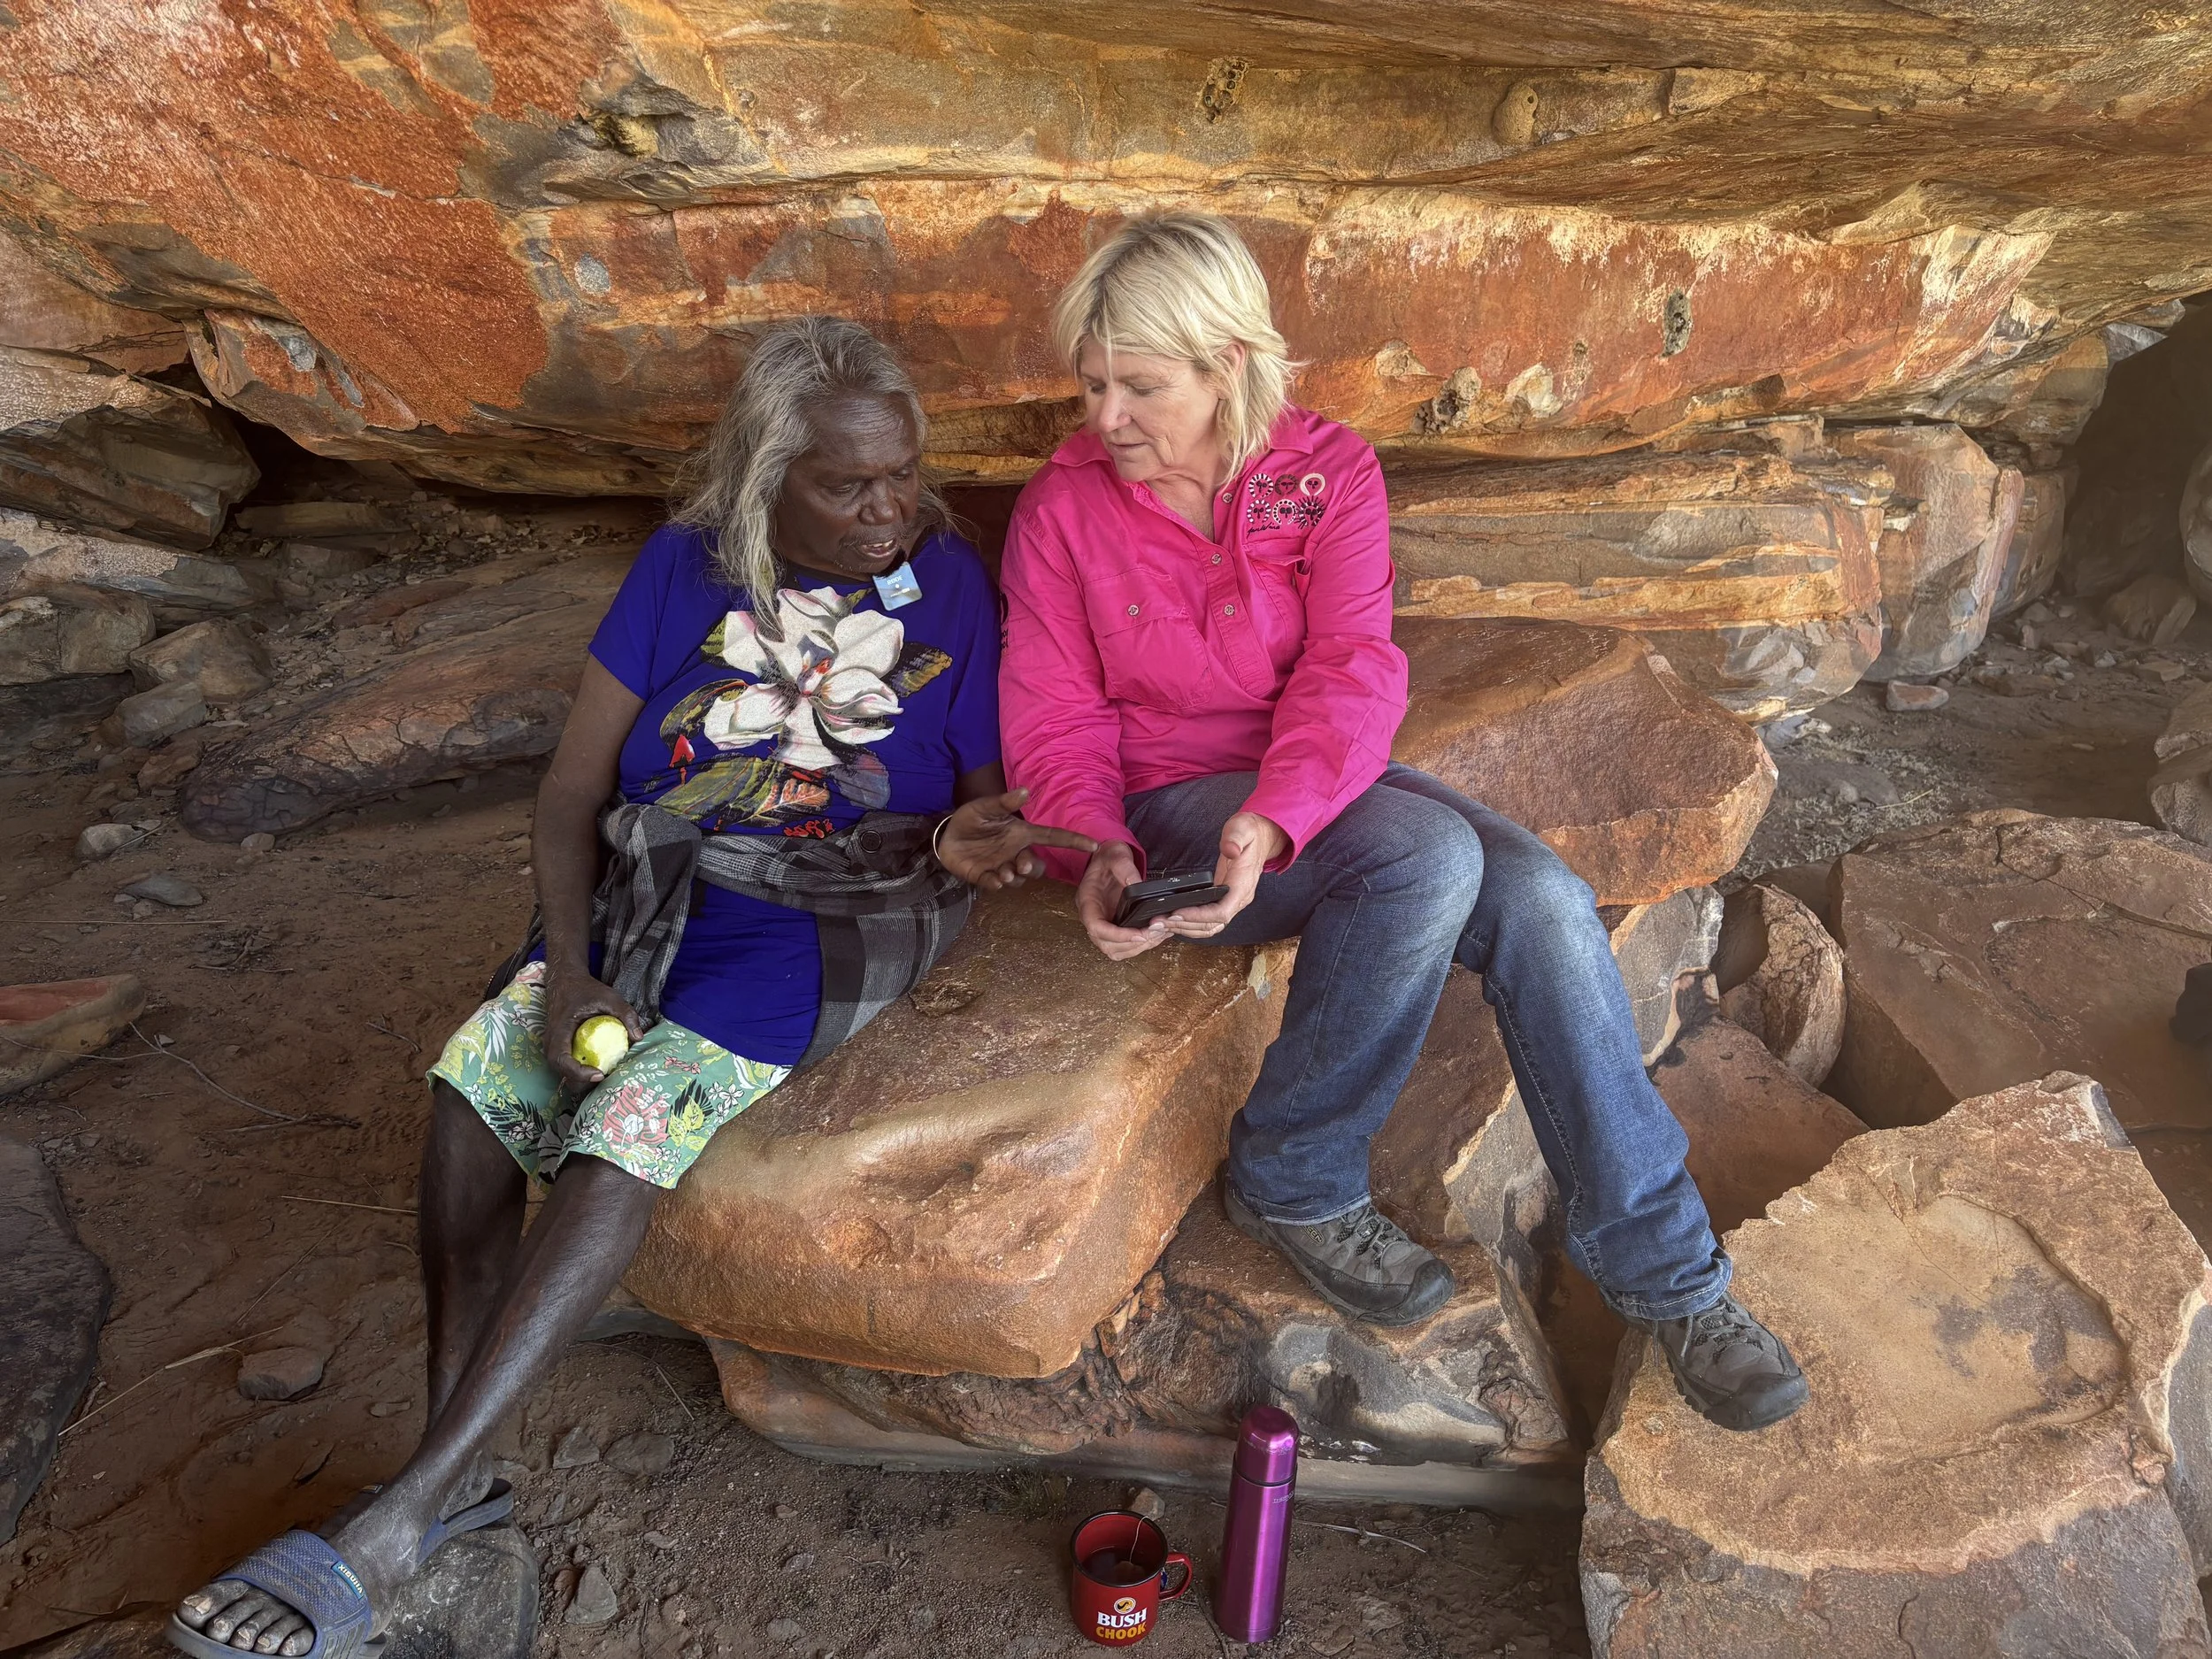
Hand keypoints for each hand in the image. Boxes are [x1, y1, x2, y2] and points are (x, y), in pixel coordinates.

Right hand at [542, 966, 646, 1091]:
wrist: (565, 982)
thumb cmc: (585, 989)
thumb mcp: (609, 996)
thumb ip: (625, 1014)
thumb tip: (638, 1037)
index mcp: (559, 1030)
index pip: (560, 1060)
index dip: (578, 1072)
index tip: (599, 1073)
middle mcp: (552, 1042)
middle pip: (561, 1072)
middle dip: (582, 1082)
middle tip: (606, 1078)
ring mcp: (553, 1046)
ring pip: (563, 1073)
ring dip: (581, 1080)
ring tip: (605, 1075)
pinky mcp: (560, 1048)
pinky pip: (567, 1066)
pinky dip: (581, 1072)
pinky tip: (599, 1068)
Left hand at [934, 788, 1099, 889]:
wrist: (946, 836)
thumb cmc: (971, 819)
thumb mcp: (986, 806)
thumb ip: (1005, 802)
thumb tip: (1025, 790)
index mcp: (1022, 834)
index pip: (1053, 838)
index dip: (1073, 841)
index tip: (1094, 845)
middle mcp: (1016, 852)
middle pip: (1037, 866)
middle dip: (1033, 868)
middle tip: (1022, 864)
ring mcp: (1002, 866)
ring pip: (1019, 879)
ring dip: (1014, 877)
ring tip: (1003, 873)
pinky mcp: (985, 877)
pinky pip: (996, 885)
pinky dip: (996, 884)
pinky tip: (993, 879)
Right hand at [1075, 841, 1173, 960]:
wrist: (1108, 859)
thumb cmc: (1109, 858)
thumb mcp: (1117, 856)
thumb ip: (1126, 869)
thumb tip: (1139, 886)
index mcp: (1087, 901)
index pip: (1096, 928)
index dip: (1117, 936)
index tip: (1140, 935)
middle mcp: (1092, 917)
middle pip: (1106, 944)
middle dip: (1133, 944)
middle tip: (1156, 933)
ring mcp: (1103, 924)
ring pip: (1115, 950)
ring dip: (1138, 948)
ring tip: (1158, 935)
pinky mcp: (1113, 927)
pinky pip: (1123, 946)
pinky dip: (1139, 946)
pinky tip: (1155, 936)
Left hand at [1158, 811, 1286, 939]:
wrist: (1261, 837)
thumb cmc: (1250, 833)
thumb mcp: (1242, 829)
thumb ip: (1235, 839)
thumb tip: (1230, 850)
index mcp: (1243, 885)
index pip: (1222, 912)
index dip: (1199, 916)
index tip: (1177, 913)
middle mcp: (1239, 899)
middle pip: (1213, 924)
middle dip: (1185, 925)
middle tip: (1160, 922)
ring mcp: (1232, 901)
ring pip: (1210, 926)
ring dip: (1186, 928)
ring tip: (1162, 924)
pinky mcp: (1224, 900)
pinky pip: (1208, 919)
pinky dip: (1191, 924)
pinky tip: (1174, 921)